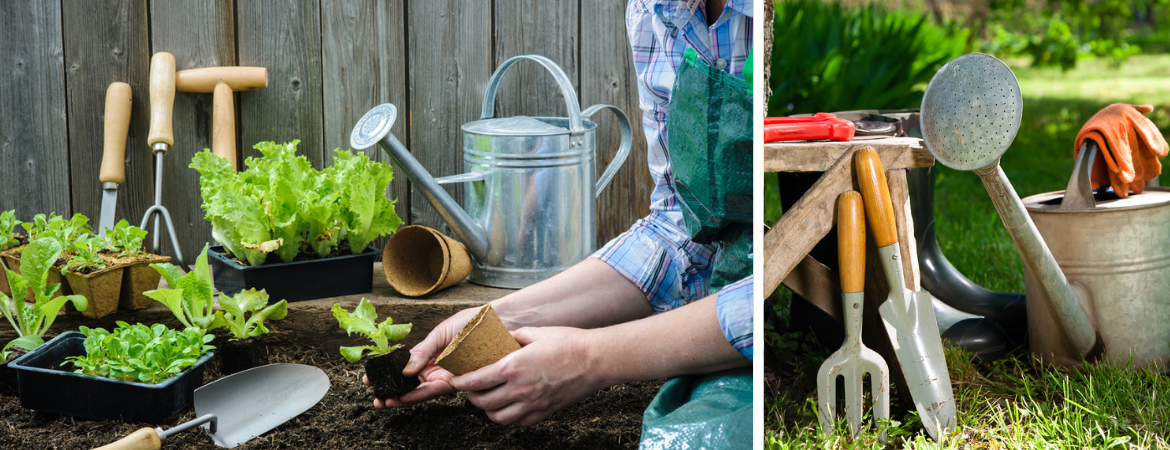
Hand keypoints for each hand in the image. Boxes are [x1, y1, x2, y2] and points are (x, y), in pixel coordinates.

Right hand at [365, 306, 481, 407]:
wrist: (499, 321)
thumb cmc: (472, 323)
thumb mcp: (441, 333)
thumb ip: (423, 351)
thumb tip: (404, 368)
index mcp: (430, 357)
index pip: (405, 370)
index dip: (388, 376)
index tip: (369, 379)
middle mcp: (438, 370)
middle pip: (411, 386)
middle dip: (392, 394)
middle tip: (377, 398)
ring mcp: (448, 377)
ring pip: (421, 392)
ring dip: (403, 398)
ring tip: (387, 401)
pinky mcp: (461, 382)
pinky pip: (439, 390)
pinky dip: (421, 393)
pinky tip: (407, 395)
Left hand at [449, 326, 606, 425]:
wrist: (595, 360)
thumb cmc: (568, 343)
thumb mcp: (535, 333)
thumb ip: (513, 337)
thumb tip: (500, 337)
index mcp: (513, 367)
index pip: (475, 380)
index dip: (459, 382)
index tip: (453, 380)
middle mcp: (519, 389)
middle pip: (482, 402)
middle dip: (471, 396)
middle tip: (471, 388)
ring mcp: (532, 404)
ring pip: (497, 417)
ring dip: (488, 409)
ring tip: (488, 399)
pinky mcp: (543, 413)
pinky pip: (517, 422)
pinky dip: (508, 417)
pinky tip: (509, 406)